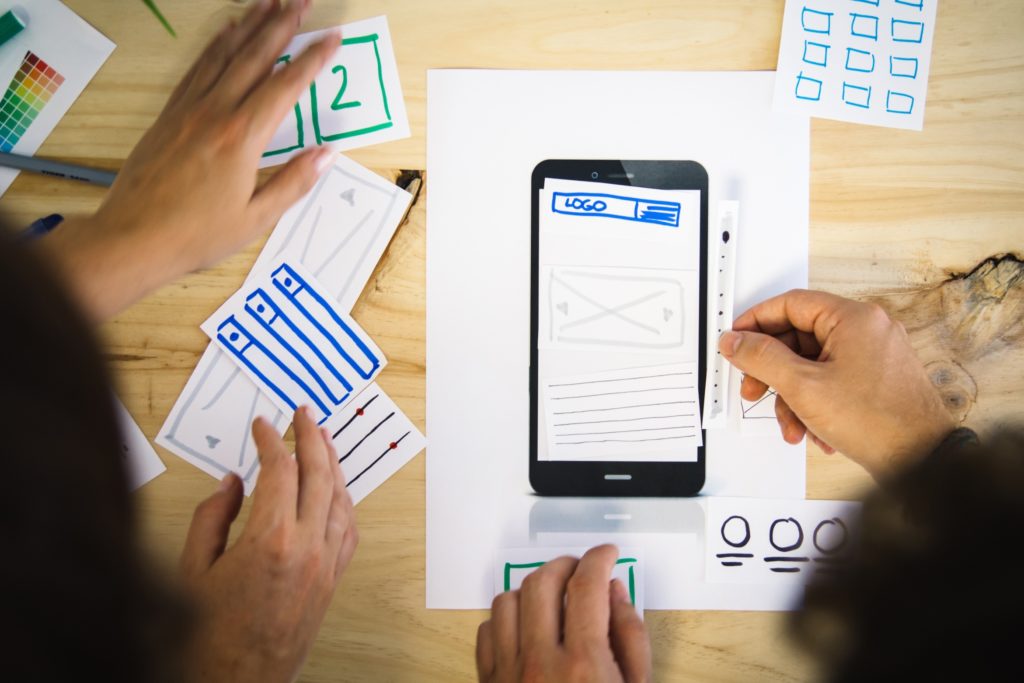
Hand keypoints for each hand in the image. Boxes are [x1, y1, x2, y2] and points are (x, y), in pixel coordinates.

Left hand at [43, 0, 339, 319]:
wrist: (133, 238)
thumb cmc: (196, 235)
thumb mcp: (256, 218)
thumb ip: (294, 182)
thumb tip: (327, 154)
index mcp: (242, 138)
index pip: (286, 87)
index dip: (312, 60)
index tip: (330, 38)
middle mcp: (215, 113)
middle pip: (255, 57)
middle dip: (282, 25)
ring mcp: (189, 110)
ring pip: (225, 55)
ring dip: (250, 25)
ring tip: (269, 1)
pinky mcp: (170, 115)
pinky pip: (198, 69)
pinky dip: (216, 45)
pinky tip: (227, 32)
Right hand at [180, 407, 357, 681]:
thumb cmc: (209, 636)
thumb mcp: (193, 570)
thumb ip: (211, 517)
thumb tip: (232, 482)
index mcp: (270, 540)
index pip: (279, 471)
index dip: (271, 441)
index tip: (263, 425)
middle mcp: (307, 548)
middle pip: (319, 475)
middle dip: (311, 438)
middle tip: (304, 414)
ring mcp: (325, 565)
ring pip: (340, 500)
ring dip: (332, 465)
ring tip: (323, 441)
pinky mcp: (332, 581)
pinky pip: (348, 530)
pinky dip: (344, 502)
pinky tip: (336, 490)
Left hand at [476, 545, 650, 682]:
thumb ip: (630, 637)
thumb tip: (615, 592)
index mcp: (585, 664)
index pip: (587, 585)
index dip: (599, 558)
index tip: (607, 554)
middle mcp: (541, 662)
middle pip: (542, 582)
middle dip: (565, 565)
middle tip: (581, 569)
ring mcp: (509, 673)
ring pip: (507, 600)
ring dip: (532, 589)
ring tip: (552, 595)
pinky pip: (486, 631)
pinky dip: (505, 618)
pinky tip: (525, 626)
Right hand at [720, 289, 955, 478]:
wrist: (922, 461)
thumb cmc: (878, 422)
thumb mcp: (803, 387)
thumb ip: (761, 358)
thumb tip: (735, 341)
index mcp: (853, 318)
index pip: (791, 305)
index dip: (756, 322)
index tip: (736, 341)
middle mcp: (868, 330)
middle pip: (800, 338)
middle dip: (773, 371)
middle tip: (754, 388)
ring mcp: (875, 354)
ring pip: (813, 364)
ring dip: (793, 396)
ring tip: (792, 424)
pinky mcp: (877, 379)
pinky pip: (832, 380)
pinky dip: (816, 403)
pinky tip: (815, 430)